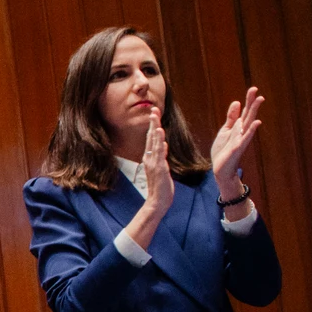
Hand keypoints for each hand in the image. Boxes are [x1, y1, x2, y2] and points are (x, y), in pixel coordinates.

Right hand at [121, 111, 174, 251]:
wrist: (157, 202)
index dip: (153, 126)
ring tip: (156, 117)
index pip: (152, 139)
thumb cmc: (161, 188)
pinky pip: (158, 153)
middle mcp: (150, 158)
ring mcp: (153, 163)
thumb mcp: (161, 170)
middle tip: (154, 109)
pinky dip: (158, 142)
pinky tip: (160, 134)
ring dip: (155, 129)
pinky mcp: (158, 168)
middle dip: (153, 123)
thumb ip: (160, 157)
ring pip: (153, 142)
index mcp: (151, 158)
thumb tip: (162, 145)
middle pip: (151, 137)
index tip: (155, 114)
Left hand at [210, 87, 261, 196]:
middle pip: (248, 114)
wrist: (220, 168)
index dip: (248, 100)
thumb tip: (237, 102)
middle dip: (252, 102)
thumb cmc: (223, 150)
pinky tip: (257, 122)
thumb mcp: (225, 130)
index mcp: (238, 127)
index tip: (253, 89)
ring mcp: (241, 139)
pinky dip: (251, 129)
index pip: (245, 111)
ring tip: (260, 100)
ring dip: (254, 111)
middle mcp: (242, 131)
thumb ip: (231, 117)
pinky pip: (246, 137)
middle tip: (256, 90)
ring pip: (249, 122)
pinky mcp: (238, 147)